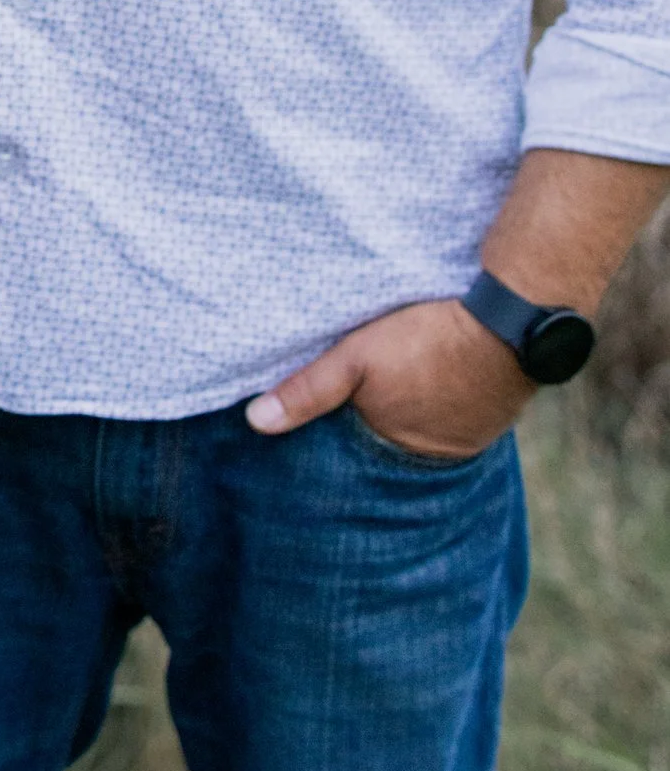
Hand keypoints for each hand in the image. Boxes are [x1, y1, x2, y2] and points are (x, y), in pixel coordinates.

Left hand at [246, 293, 529, 461]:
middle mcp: (440, 454)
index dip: (337, 432)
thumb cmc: (428, 339)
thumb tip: (257, 423)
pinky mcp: (496, 410)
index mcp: (400, 450)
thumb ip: (307, 391)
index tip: (321, 417)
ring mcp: (473, 435)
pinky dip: (439, 397)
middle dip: (371, 425)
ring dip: (409, 408)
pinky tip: (429, 375)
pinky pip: (456, 411)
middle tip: (357, 396)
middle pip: (392, 440)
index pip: (356, 451)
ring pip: (425, 425)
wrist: (513, 316)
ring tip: (393, 383)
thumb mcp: (356, 359)